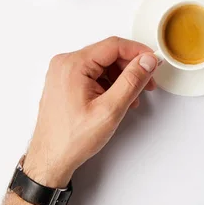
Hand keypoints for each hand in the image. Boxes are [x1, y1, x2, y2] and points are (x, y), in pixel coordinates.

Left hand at [23, 37, 158, 186]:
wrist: (50, 159)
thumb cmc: (72, 139)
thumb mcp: (110, 109)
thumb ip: (132, 81)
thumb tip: (146, 61)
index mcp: (73, 65)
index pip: (114, 45)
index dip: (138, 52)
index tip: (153, 62)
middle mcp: (65, 64)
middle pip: (108, 54)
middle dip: (131, 67)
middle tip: (148, 82)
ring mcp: (63, 73)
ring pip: (102, 65)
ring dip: (121, 77)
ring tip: (133, 98)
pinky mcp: (65, 82)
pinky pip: (93, 74)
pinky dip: (109, 84)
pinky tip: (118, 99)